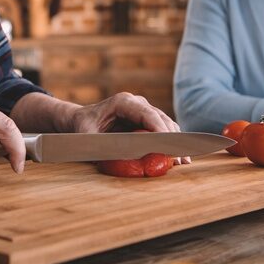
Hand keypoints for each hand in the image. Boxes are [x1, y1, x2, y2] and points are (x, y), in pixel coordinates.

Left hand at [69, 92, 189, 164]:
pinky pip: (162, 130)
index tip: (171, 145)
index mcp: (123, 102)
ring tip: (183, 161)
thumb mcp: (87, 137)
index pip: (148, 114)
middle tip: (182, 159)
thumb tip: (118, 157)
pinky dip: (169, 142)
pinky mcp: (146, 121)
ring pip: (165, 124)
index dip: (161, 130)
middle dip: (172, 139)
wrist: (80, 120)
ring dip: (174, 142)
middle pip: (161, 119)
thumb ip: (101, 145)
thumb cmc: (82, 127)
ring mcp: (143, 110)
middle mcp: (136, 103)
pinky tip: (177, 158)